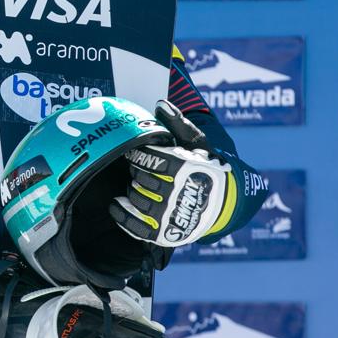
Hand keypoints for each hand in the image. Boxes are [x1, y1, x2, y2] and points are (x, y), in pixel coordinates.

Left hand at [109, 101, 229, 247]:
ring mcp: (171, 214)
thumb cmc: (204, 166)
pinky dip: (122, 215)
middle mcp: (177, 191)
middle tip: (136, 168)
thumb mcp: (197, 142)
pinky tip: (116, 204)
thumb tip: (161, 104)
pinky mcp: (165, 232)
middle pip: (140, 177)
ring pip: (137, 198)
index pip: (150, 157)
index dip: (138, 153)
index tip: (135, 152)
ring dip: (131, 188)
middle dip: (136, 170)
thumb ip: (178, 123)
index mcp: (185, 167)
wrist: (222, 201)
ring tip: (133, 183)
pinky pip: (136, 226)